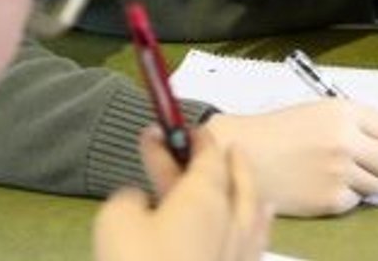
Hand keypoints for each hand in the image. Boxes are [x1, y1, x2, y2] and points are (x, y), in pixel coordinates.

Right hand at [94, 128, 270, 260]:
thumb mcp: (117, 222)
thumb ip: (130, 199)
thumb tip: (139, 200)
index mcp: (205, 195)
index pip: (207, 154)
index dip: (195, 138)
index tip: (183, 128)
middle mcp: (232, 218)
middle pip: (234, 178)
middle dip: (218, 158)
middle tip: (208, 143)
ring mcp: (241, 251)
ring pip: (252, 208)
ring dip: (246, 187)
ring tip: (248, 178)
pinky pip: (256, 239)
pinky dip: (257, 222)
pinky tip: (260, 219)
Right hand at [203, 99, 377, 215]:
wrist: (244, 153)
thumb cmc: (281, 131)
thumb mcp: (321, 112)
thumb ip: (357, 124)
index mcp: (346, 113)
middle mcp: (347, 141)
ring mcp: (340, 172)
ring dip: (369, 183)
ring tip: (343, 174)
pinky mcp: (330, 199)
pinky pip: (356, 202)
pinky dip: (345, 196)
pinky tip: (324, 184)